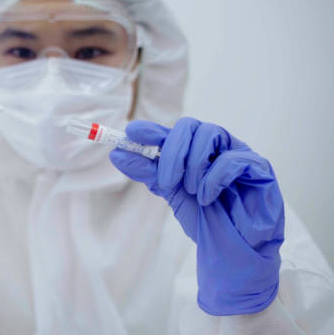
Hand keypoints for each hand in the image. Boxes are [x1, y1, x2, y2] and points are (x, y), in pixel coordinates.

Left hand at [109, 117, 283, 314]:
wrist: (232, 251)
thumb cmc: (206, 220)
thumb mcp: (172, 192)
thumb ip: (149, 172)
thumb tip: (118, 154)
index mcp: (197, 151)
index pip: (174, 132)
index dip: (152, 130)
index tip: (130, 132)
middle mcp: (218, 147)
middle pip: (191, 126)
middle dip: (172, 151)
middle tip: (166, 180)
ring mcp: (239, 153)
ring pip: (210, 134)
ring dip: (193, 165)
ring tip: (191, 191)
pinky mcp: (259, 167)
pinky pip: (233, 158)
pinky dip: (214, 178)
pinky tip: (207, 197)